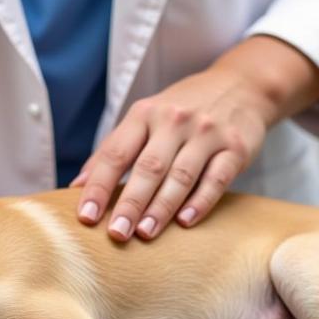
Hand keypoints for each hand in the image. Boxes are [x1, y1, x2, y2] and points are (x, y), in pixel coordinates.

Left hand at [71, 36, 318, 240]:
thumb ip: (114, 150)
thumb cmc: (183, 110)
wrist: (242, 85)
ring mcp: (207, 133)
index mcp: (144, 114)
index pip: (116, 153)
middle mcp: (174, 121)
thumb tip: (77, 186)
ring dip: (161, 207)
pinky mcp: (235, 147)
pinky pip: (217, 178)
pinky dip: (200, 201)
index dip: (98, 185)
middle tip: (116, 233)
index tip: (86, 216)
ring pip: (181, 175)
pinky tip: (185, 222)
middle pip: (148, 167)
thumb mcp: (145, 118)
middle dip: (129, 203)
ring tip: (144, 233)